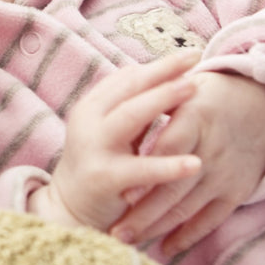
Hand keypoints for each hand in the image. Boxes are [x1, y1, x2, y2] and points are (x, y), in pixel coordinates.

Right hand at [30, 52, 202, 230]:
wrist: (69, 210)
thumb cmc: (99, 165)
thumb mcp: (109, 130)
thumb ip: (129, 106)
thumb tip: (155, 72)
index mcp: (90, 108)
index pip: (125, 78)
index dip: (156, 66)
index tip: (186, 55)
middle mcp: (87, 122)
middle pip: (128, 90)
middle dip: (163, 72)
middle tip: (194, 58)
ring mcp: (93, 148)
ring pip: (131, 117)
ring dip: (163, 99)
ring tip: (194, 89)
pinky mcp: (104, 178)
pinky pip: (141, 170)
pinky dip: (168, 166)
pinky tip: (195, 163)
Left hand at [110, 70, 264, 255]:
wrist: (254, 108)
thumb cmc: (199, 100)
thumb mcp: (179, 95)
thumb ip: (148, 104)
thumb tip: (109, 116)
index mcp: (194, 118)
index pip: (169, 148)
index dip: (150, 172)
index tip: (124, 195)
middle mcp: (212, 149)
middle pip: (176, 187)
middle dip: (144, 213)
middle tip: (116, 232)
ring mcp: (224, 173)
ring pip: (188, 208)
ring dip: (157, 228)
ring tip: (127, 240)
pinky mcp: (235, 190)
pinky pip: (211, 219)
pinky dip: (187, 236)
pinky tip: (165, 247)